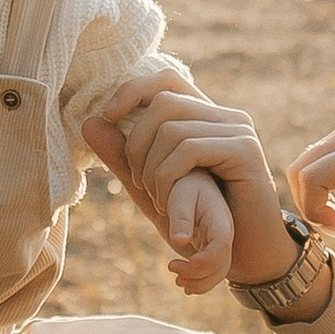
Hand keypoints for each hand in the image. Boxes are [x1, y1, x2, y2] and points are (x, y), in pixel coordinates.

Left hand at [84, 79, 300, 287]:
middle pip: (164, 102)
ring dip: (152, 168)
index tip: (108, 116)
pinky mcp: (245, 151)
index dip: (133, 90)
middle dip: (137, 142)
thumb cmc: (200, 221)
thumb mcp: (152, 186)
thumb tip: (89, 121)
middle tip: (138, 181)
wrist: (245, 253)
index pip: (167, 80)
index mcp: (206, 117)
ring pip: (172, 128)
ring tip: (157, 199)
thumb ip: (123, 156)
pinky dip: (168, 175)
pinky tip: (169, 201)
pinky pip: (190, 148)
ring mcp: (238, 130)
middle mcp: (226, 116)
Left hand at [161, 166, 235, 296]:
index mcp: (220, 220)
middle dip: (198, 275)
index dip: (206, 260)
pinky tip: (182, 282)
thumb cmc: (184, 185)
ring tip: (177, 280)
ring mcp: (219, 244)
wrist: (189, 182)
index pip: (221, 245)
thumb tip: (180, 241)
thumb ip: (181, 217)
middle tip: (172, 267)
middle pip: (221, 265)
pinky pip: (212, 272)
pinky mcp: (209, 249)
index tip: (184, 263)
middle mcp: (224, 235)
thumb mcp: (181, 197)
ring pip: (218, 273)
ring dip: (199, 283)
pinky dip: (199, 281)